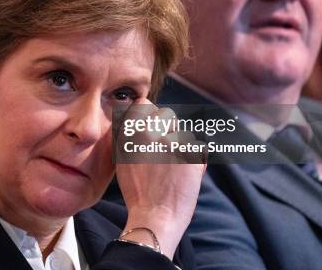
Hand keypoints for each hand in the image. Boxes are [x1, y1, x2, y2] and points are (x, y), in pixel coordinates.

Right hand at [115, 99, 205, 259]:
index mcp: (130, 134)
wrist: (154, 217)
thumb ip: (129, 135)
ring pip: (184, 132)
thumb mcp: (122, 160)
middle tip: (166, 150)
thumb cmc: (138, 192)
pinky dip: (196, 160)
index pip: (144, 104)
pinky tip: (185, 175)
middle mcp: (149, 133)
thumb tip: (138, 116)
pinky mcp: (191, 153)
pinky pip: (199, 148)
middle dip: (169, 128)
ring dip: (182, 146)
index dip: (150, 113)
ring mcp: (171, 142)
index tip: (153, 126)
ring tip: (174, 168)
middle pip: (167, 114)